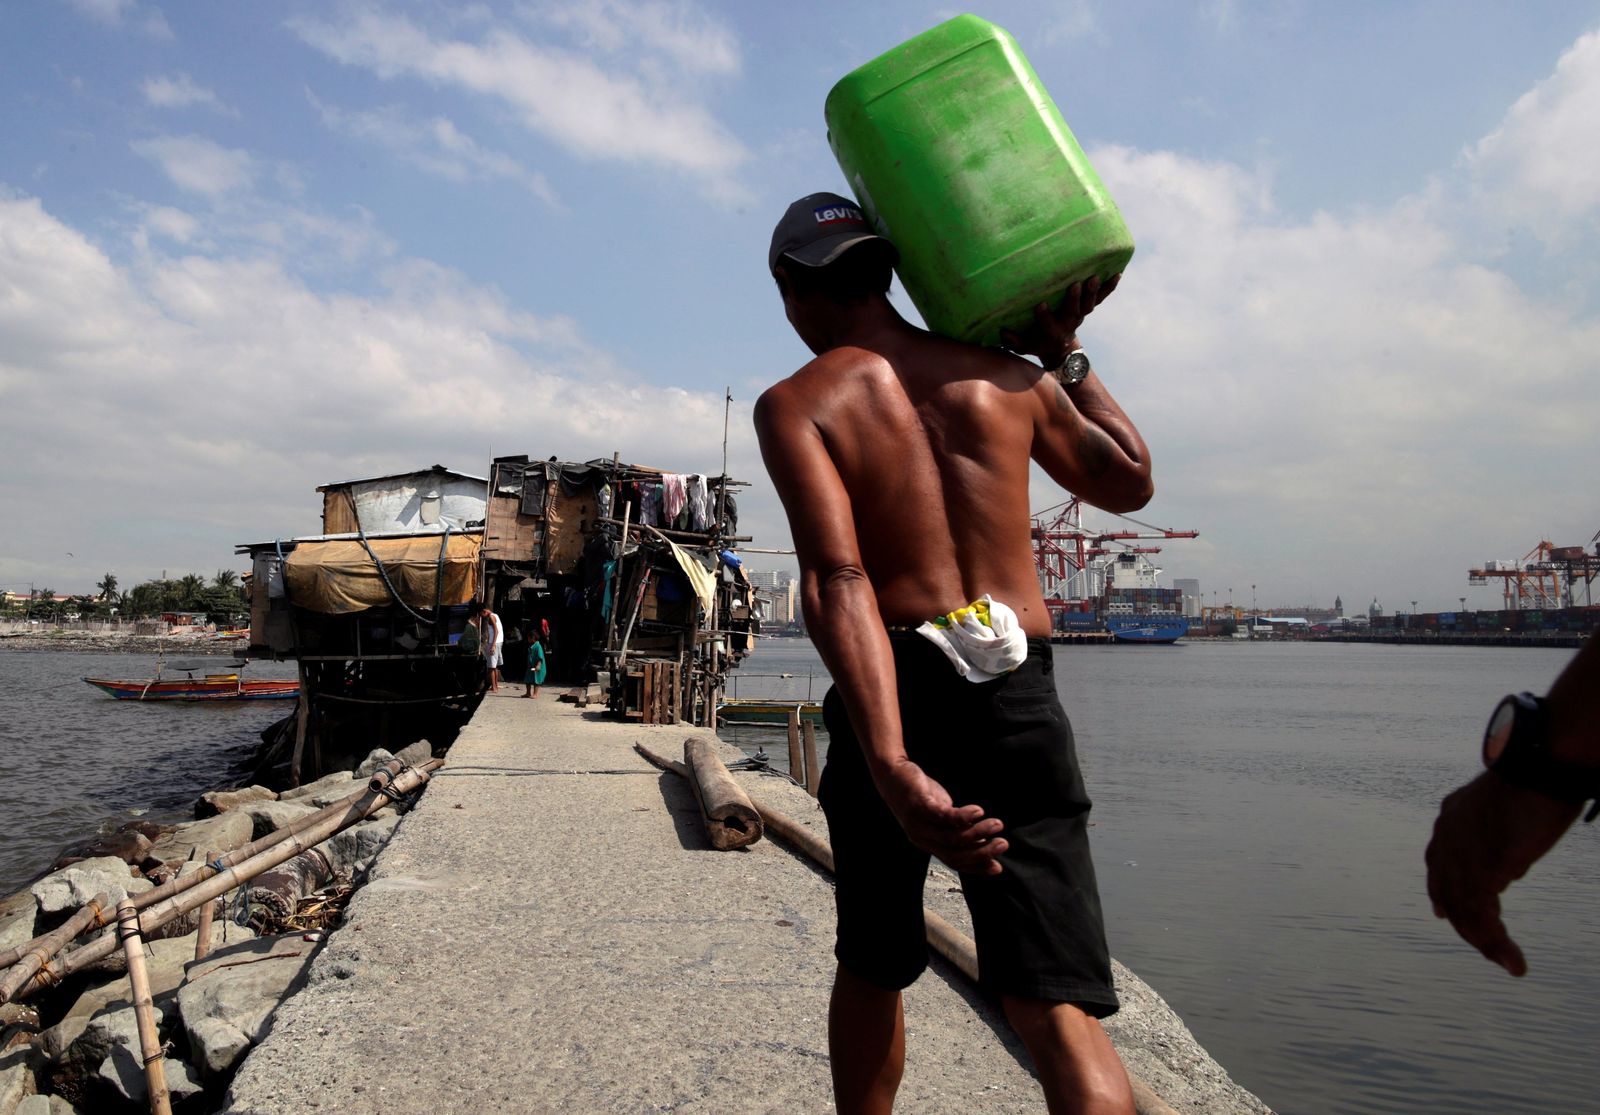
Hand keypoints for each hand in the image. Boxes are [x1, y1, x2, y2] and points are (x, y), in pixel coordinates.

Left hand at [874, 759, 1007, 874]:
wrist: (892, 774)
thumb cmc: (920, 796)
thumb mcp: (941, 816)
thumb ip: (958, 829)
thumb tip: (984, 841)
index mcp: (928, 844)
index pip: (954, 862)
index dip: (977, 866)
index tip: (998, 868)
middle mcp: (923, 838)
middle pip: (955, 854)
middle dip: (982, 853)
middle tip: (1003, 845)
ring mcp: (920, 823)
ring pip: (952, 837)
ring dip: (978, 832)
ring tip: (998, 824)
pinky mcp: (919, 805)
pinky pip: (943, 816)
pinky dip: (963, 816)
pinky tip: (979, 811)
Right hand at [1000, 275, 1120, 366]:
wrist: (1060, 349)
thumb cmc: (1037, 343)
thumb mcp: (1024, 345)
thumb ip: (1013, 341)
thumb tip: (1001, 332)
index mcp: (1052, 331)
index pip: (1047, 323)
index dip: (1044, 315)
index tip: (1040, 304)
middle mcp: (1068, 322)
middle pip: (1073, 311)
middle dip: (1074, 298)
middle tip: (1076, 284)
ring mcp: (1080, 314)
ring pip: (1089, 304)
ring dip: (1092, 291)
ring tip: (1095, 276)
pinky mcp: (1087, 308)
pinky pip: (1100, 298)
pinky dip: (1109, 287)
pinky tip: (1117, 273)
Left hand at [1424, 771, 1580, 975]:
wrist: (1539, 768)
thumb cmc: (1531, 784)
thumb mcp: (1503, 813)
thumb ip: (1494, 839)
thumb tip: (1504, 871)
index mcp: (1450, 822)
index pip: (1438, 866)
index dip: (1441, 893)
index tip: (1442, 914)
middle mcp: (1447, 840)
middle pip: (1449, 895)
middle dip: (1468, 926)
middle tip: (1489, 950)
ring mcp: (1461, 855)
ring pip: (1465, 912)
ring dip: (1487, 943)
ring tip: (1508, 963)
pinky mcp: (1482, 868)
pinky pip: (1482, 916)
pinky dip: (1496, 942)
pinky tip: (1513, 960)